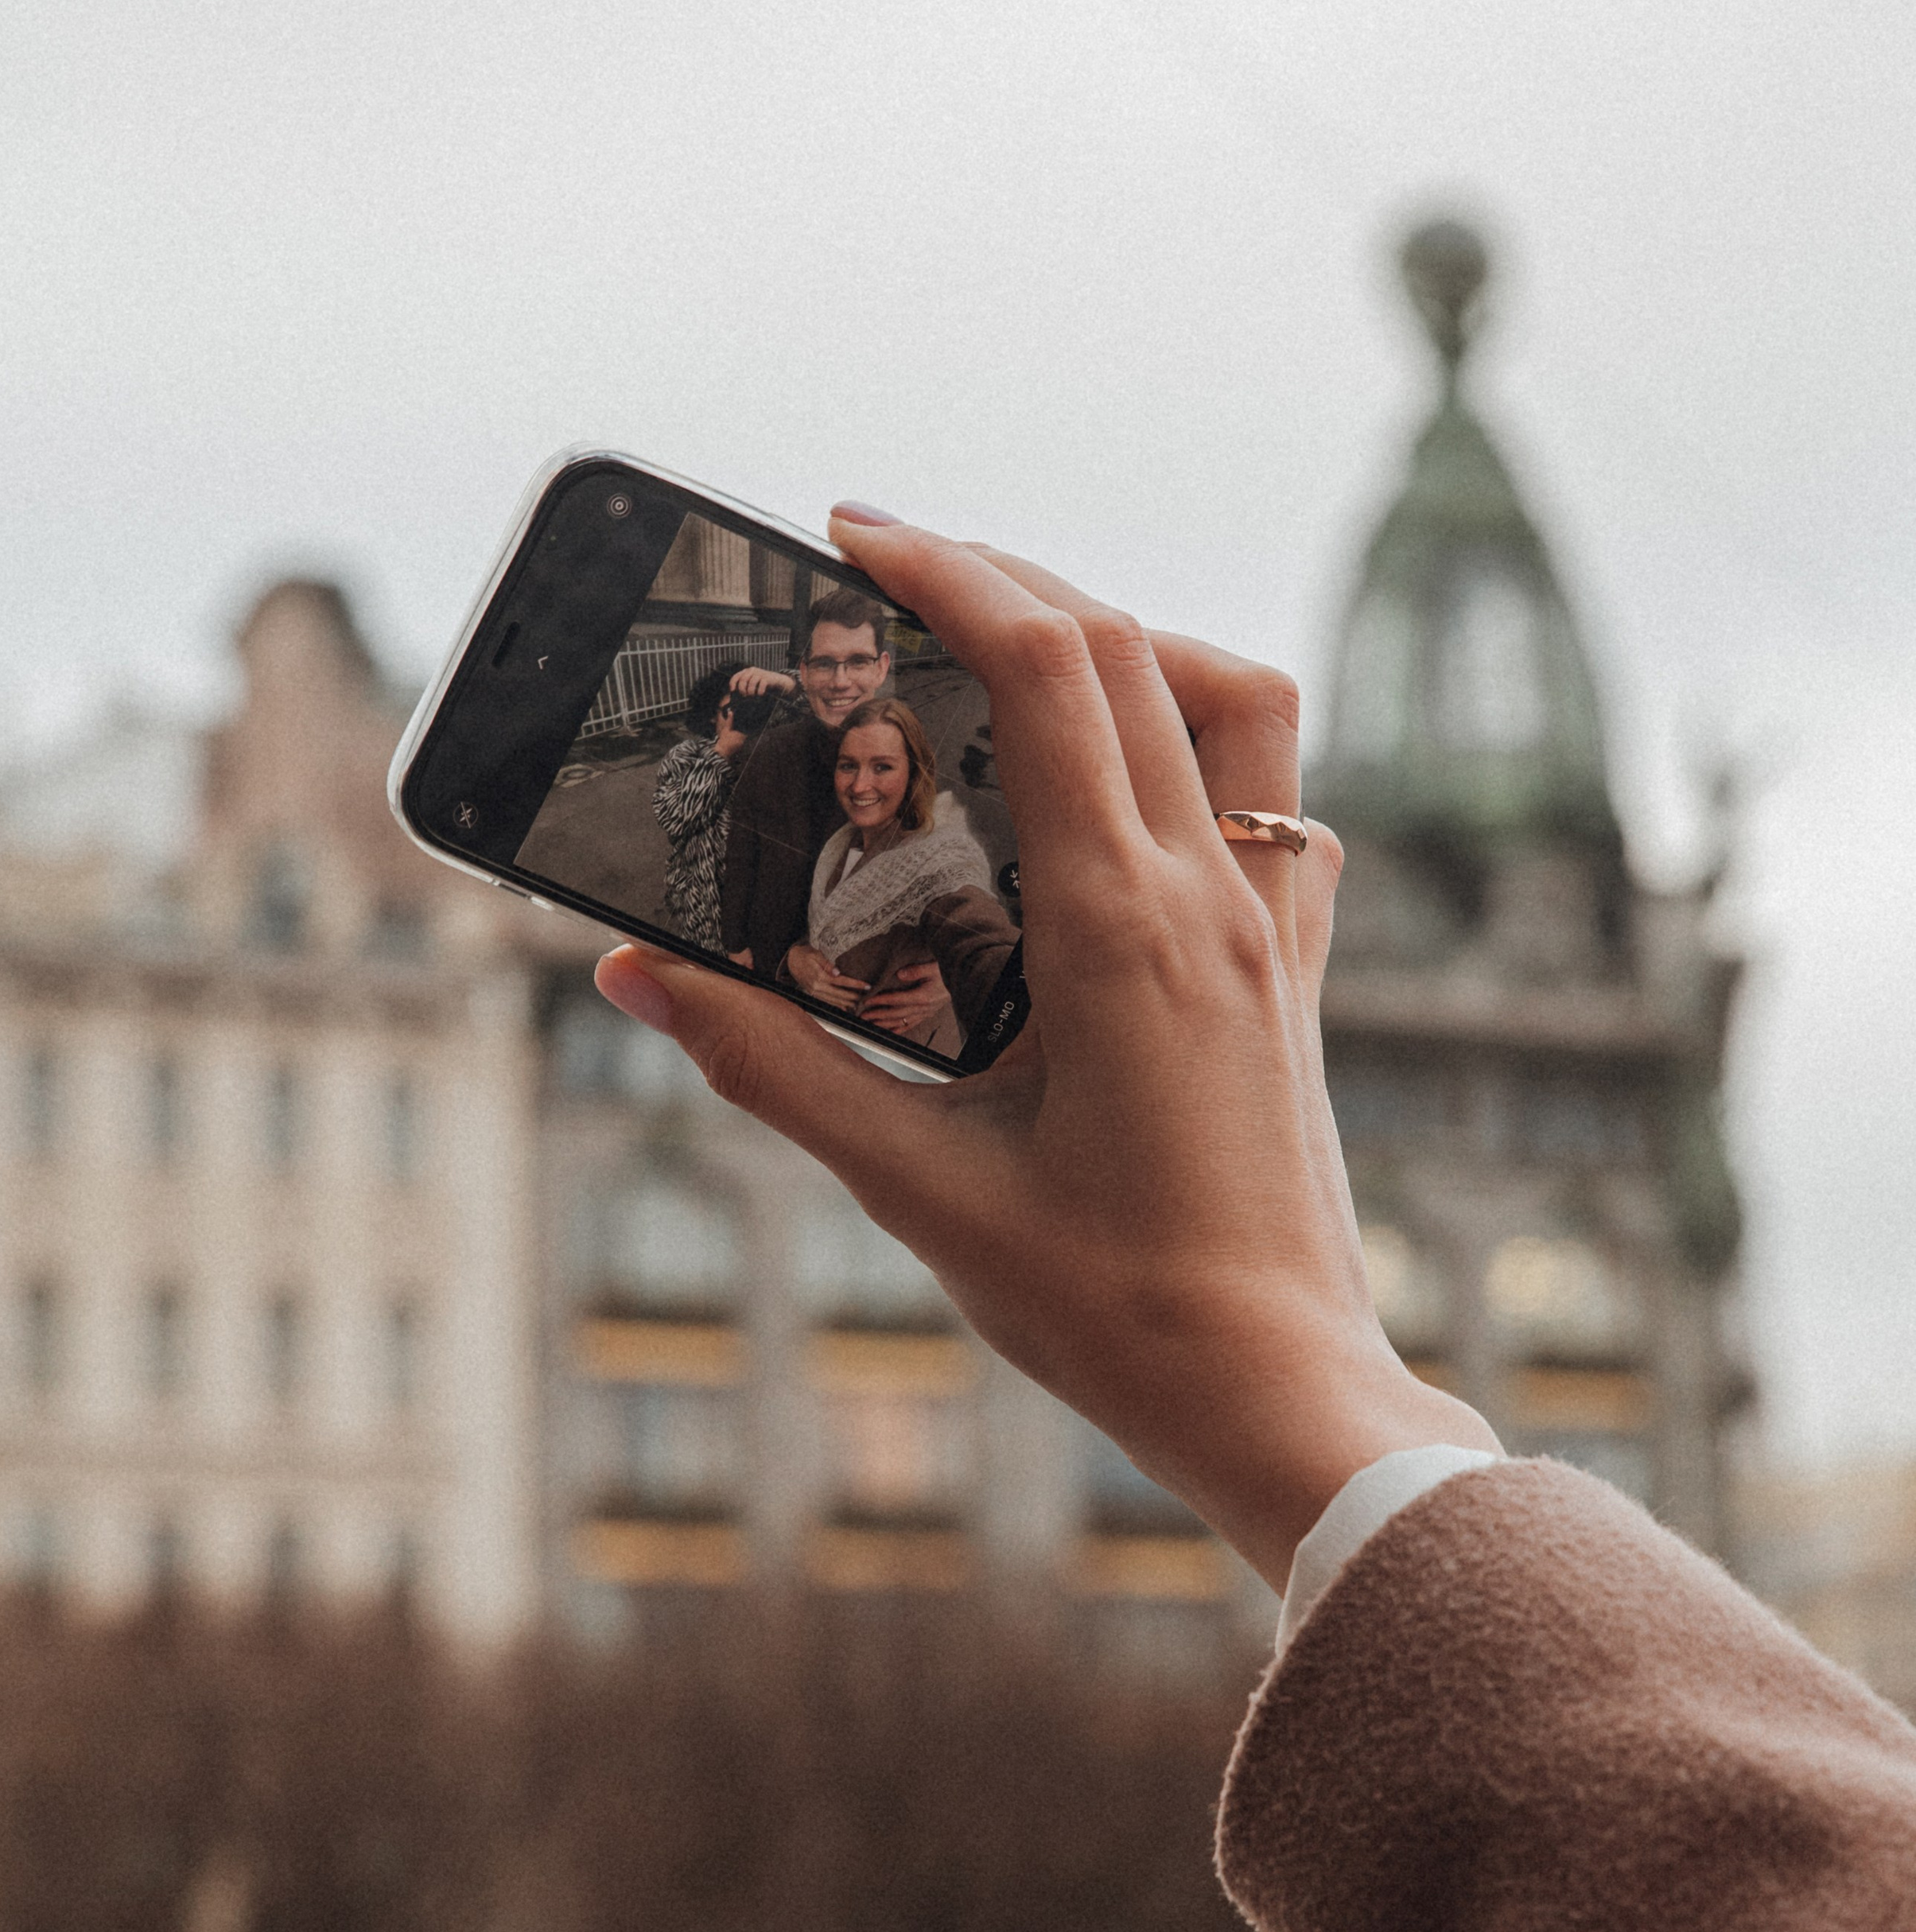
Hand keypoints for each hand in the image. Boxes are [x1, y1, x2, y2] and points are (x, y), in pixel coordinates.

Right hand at [597, 514, 1495, 1591]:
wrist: (1282, 1398)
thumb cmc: (1114, 1313)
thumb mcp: (917, 1190)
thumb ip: (771, 1069)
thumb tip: (631, 980)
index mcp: (1128, 928)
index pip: (1055, 667)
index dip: (952, 570)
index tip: (855, 533)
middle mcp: (1221, 902)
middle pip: (1133, 648)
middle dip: (1006, 576)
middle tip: (887, 570)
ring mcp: (1278, 932)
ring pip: (1236, 700)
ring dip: (1131, 639)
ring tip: (1014, 653)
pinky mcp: (1300, 974)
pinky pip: (1277, 802)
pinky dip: (1205, 742)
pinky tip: (1126, 791)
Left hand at [729, 666, 794, 698]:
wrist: (776, 681)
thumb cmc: (761, 685)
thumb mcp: (751, 684)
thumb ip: (744, 688)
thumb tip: (734, 698)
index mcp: (746, 672)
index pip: (736, 676)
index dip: (732, 683)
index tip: (732, 691)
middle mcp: (752, 671)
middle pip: (743, 680)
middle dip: (742, 690)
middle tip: (744, 696)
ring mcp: (759, 673)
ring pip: (751, 683)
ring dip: (751, 692)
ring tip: (753, 696)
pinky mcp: (767, 677)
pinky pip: (761, 685)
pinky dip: (759, 691)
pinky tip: (760, 695)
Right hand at [784, 942, 864, 1011]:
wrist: (790, 960)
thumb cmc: (804, 955)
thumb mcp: (815, 954)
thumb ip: (826, 963)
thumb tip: (837, 972)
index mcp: (818, 976)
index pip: (841, 981)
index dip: (855, 984)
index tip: (866, 986)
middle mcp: (817, 987)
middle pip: (839, 994)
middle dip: (854, 996)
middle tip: (866, 997)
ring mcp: (814, 992)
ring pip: (834, 1000)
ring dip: (847, 1003)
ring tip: (858, 1004)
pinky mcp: (813, 994)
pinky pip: (827, 1002)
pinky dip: (837, 1005)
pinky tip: (845, 1008)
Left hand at [860, 960, 946, 1033]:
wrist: (963, 981)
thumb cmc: (948, 973)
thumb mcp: (933, 967)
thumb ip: (916, 971)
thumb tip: (900, 974)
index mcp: (923, 996)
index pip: (897, 1000)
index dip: (881, 1001)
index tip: (868, 1001)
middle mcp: (922, 1008)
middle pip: (896, 1013)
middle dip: (878, 1015)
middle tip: (863, 1016)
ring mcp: (924, 1013)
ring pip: (901, 1021)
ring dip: (885, 1024)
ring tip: (870, 1025)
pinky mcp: (926, 1014)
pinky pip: (911, 1025)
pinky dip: (899, 1029)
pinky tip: (889, 1032)